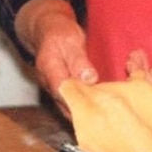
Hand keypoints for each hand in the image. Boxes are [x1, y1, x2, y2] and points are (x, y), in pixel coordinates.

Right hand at [16, 0, 97, 117]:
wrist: (49, 29)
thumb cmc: (60, 32)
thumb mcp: (71, 40)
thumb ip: (79, 60)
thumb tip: (89, 78)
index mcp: (49, 68)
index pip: (62, 91)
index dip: (77, 102)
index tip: (95, 110)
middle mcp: (48, 81)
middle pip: (64, 103)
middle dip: (82, 113)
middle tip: (103, 122)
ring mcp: (53, 87)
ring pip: (66, 105)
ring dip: (83, 112)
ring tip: (102, 121)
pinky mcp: (60, 88)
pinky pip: (69, 101)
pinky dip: (82, 107)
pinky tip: (96, 111)